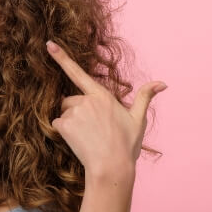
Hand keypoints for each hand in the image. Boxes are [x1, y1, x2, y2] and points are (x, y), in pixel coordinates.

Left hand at [46, 40, 166, 177]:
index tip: (49, 44)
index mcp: (103, 96)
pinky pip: (57, 124)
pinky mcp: (64, 125)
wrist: (112, 167)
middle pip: (70, 100)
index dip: (61, 57)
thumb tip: (162, 83)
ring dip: (71, 120)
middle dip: (77, 110)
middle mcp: (87, 101)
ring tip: (88, 136)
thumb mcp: (138, 119)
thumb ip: (145, 97)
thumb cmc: (127, 144)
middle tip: (93, 128)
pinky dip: (64, 131)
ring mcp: (74, 112)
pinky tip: (78, 141)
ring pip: (64, 112)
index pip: (78, 73)